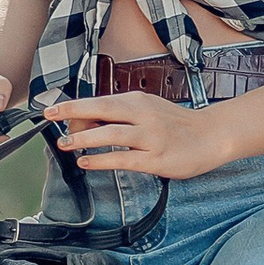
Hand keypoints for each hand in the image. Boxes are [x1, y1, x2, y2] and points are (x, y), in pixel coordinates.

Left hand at [46, 91, 236, 179]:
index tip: (52, 109)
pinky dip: (102, 161)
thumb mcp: (148, 111)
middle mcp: (143, 115)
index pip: (100, 101)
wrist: (213, 135)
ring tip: (65, 144)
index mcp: (139, 101)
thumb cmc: (177, 125)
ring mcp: (150, 137)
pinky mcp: (157, 159)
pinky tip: (86, 163)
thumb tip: (85, 123)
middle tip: (50, 118)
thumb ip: (121, 116)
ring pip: (111, 135)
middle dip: (73, 113)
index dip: (74, 105)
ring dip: (84, 139)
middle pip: (102, 110)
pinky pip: (123, 159)